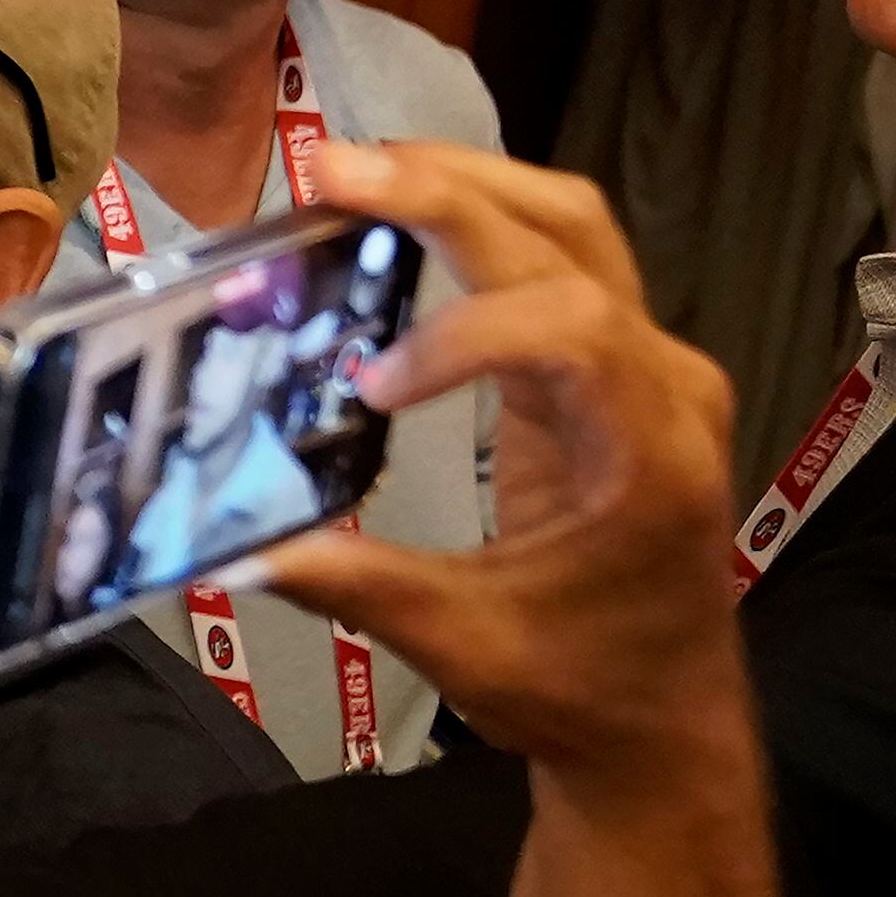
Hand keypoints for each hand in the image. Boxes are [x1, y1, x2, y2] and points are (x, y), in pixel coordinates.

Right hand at [266, 142, 743, 788]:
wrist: (663, 725)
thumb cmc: (579, 689)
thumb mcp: (465, 645)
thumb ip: (356, 584)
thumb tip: (231, 549)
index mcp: (648, 454)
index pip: (571, 324)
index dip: (463, 333)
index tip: (370, 387)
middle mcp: (665, 386)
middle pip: (568, 236)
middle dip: (447, 193)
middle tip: (328, 172)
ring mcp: (648, 368)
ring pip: (570, 224)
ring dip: (464, 184)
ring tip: (352, 171)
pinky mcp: (611, 367)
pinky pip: (554, 262)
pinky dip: (474, 224)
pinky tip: (392, 219)